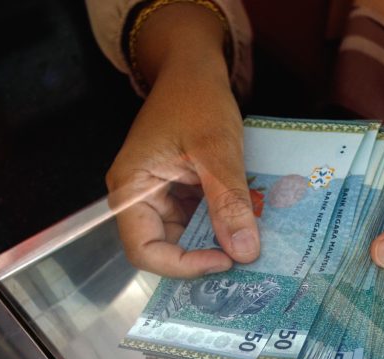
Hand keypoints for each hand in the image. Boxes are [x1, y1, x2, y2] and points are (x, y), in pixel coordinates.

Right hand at [105, 4, 258, 277]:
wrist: (195, 68)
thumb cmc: (196, 99)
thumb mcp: (216, 150)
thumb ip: (229, 202)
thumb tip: (245, 253)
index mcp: (130, 189)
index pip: (144, 251)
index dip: (182, 264)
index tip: (225, 260)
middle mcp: (138, 199)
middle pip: (165, 249)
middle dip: (205, 255)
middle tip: (246, 257)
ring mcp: (159, 197)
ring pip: (187, 237)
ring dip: (217, 241)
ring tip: (253, 241)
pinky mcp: (178, 193)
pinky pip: (198, 220)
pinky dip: (222, 224)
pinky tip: (248, 223)